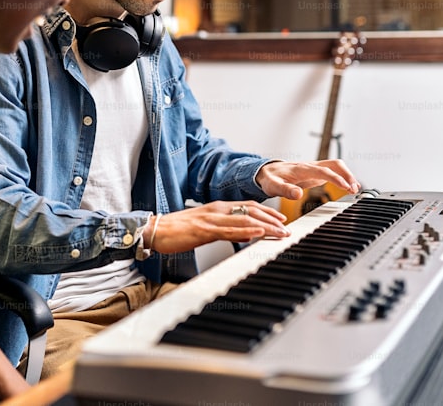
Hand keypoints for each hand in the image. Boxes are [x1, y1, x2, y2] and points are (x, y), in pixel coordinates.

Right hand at [143, 201, 288, 253]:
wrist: (154, 230)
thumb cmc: (176, 231)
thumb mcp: (205, 230)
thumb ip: (225, 230)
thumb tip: (243, 236)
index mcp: (216, 208)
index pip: (247, 206)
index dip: (266, 212)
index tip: (281, 219)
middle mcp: (216, 210)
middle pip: (250, 210)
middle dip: (271, 219)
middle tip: (287, 228)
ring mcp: (210, 218)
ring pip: (244, 219)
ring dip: (266, 226)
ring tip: (281, 232)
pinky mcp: (204, 229)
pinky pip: (229, 230)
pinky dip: (246, 231)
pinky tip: (258, 233)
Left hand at [254, 159, 359, 200]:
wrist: (268, 171)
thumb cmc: (270, 178)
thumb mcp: (273, 186)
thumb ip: (285, 190)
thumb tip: (298, 194)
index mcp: (301, 169)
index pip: (323, 171)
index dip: (336, 178)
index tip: (346, 187)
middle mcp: (310, 166)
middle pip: (334, 164)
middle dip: (347, 174)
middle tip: (354, 189)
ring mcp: (314, 168)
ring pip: (336, 166)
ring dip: (347, 175)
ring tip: (355, 189)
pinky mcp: (316, 172)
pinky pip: (333, 171)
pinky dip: (343, 177)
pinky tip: (349, 186)